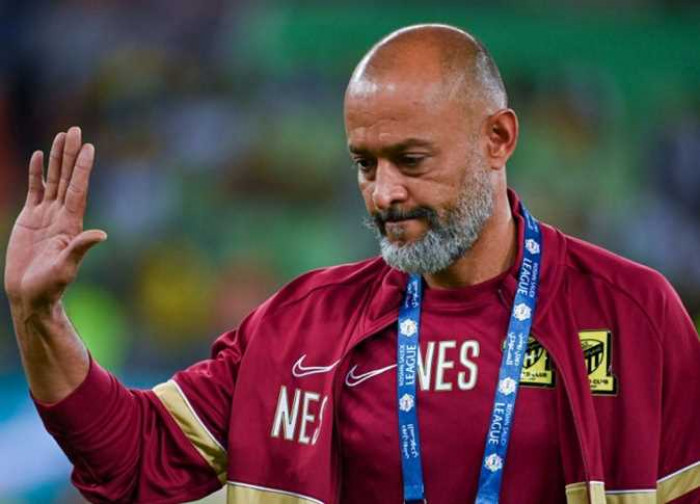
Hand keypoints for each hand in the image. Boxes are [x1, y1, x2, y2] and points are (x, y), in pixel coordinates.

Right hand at [4, 126, 106, 311]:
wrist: (30, 294)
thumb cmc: (50, 286)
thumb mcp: (66, 267)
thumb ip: (80, 248)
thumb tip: (102, 235)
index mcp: (71, 223)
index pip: (78, 189)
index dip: (82, 169)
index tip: (89, 147)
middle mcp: (61, 215)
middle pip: (67, 178)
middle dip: (70, 154)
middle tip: (75, 130)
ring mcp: (45, 215)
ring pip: (52, 180)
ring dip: (57, 158)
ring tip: (61, 136)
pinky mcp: (30, 218)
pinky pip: (35, 190)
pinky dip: (37, 173)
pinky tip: (40, 157)